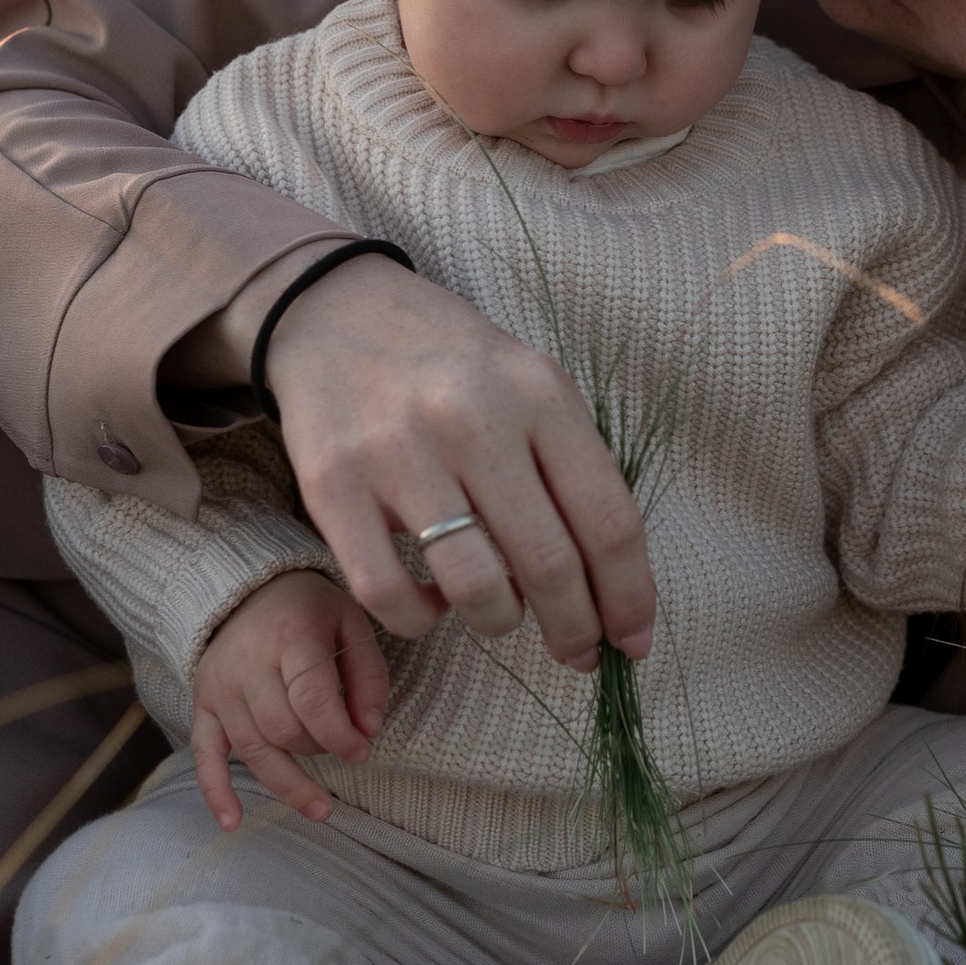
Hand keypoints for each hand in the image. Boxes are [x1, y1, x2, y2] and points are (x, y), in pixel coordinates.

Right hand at [189, 570, 392, 827]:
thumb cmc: (310, 610)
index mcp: (290, 635)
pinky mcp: (203, 706)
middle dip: (319, 751)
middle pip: (282, 728)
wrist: (247, 590)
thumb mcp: (352, 623)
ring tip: (321, 810)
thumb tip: (369, 732)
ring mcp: (220, 688)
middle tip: (346, 754)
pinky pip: (204, 754)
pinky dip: (216, 792)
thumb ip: (368, 676)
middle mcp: (247, 663)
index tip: (363, 751)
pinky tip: (232, 822)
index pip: (311, 698)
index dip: (340, 734)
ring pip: (252, 749)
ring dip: (288, 784)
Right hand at [250, 254, 653, 668]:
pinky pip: (390, 594)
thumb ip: (572, 467)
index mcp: (538, 393)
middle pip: (549, 563)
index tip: (633, 640)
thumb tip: (614, 586)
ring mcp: (399, 452)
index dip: (629, 596)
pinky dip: (422, 618)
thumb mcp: (529, 384)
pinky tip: (433, 599)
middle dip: (576, 629)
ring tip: (501, 615)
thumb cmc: (452, 365)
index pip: (609, 520)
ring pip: (476, 588)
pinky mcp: (333, 485)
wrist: (336, 311)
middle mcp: (473, 418)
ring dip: (501, 624)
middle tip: (579, 652)